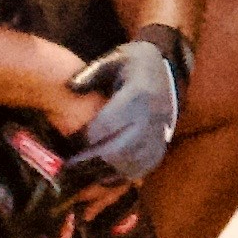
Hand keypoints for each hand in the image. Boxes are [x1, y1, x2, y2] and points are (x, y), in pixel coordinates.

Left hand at [58, 28, 184, 183]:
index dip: (87, 136)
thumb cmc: (135, 65)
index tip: (69, 142)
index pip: (108, 124)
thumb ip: (91, 74)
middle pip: (119, 149)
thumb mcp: (114, 60)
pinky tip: (105, 178)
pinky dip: (122, 177)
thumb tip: (71, 88)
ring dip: (106, 173)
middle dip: (92, 160)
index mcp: (138, 95)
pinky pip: (142, 169)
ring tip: (85, 175)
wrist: (167, 71)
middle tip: (70, 167)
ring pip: (131, 164)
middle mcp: (151, 118)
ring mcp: (159, 135)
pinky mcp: (161, 147)